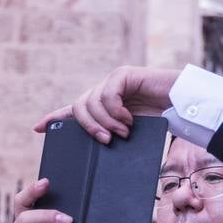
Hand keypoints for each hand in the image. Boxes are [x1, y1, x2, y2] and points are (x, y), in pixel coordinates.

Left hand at [34, 65, 180, 142]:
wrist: (184, 105)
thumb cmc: (162, 119)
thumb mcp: (132, 131)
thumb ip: (114, 133)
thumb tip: (99, 147)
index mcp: (104, 104)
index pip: (74, 109)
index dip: (56, 117)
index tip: (38, 128)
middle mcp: (105, 90)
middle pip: (79, 107)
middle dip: (89, 127)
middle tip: (105, 141)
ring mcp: (113, 80)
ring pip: (92, 102)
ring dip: (105, 122)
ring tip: (123, 133)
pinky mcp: (124, 75)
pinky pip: (108, 95)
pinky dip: (116, 111)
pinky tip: (129, 119)